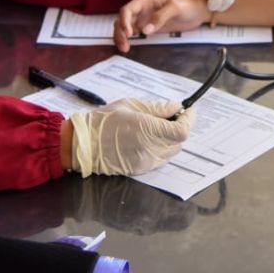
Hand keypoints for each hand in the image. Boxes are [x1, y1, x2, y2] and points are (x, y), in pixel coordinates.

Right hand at [68, 98, 195, 176]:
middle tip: (173, 115)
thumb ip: (156, 108)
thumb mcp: (131, 105)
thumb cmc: (104, 120)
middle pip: (180, 141)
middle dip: (180, 127)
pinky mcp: (141, 169)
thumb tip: (175, 107)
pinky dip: (162, 148)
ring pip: (172, 152)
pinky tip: (150, 138)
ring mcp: (146, 162)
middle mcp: (149, 149)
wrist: (83, 144)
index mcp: (147, 130)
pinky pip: (160, 159)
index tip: (188, 110)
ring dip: (172, 139)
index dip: (189, 119)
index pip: (182, 131)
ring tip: (159, 126)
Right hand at [116, 0, 211, 50]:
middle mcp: (141, 8)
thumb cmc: (188, 4)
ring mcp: (144, 18)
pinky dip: (128, 39)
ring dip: (121, 37)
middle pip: (122, 19)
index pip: (127, 10)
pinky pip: (134, 33)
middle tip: (124, 47)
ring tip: (125, 49)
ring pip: (125, 27)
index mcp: (145, 0)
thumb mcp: (175, 7)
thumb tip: (144, 30)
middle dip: (120, 32)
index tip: (129, 34)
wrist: (200, 9)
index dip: (124, 21)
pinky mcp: (149, 27)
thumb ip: (160, 17)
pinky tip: (128, 47)